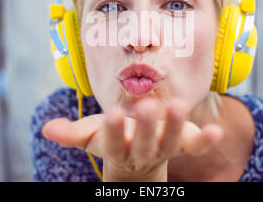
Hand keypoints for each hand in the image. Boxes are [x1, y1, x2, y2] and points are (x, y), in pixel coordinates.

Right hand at [41, 97, 223, 180]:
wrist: (137, 157)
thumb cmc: (112, 137)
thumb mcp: (90, 135)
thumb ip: (70, 133)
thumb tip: (46, 129)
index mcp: (117, 148)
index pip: (113, 142)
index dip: (113, 131)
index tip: (111, 115)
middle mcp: (142, 151)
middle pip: (145, 143)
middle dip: (146, 127)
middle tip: (146, 108)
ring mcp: (165, 148)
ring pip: (171, 142)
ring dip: (174, 127)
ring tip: (177, 106)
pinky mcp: (184, 144)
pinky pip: (196, 146)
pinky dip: (206, 140)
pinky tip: (216, 130)